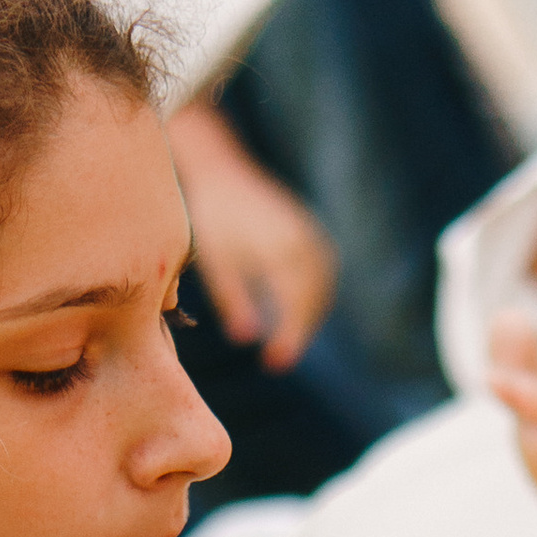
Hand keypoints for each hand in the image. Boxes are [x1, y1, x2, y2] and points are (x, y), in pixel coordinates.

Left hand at [170, 99, 337, 373]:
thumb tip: (245, 338)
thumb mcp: (215, 261)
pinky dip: (314, 297)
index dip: (287, 339)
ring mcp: (312, 235)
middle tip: (277, 360)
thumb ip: (231, 300)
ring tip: (286, 341)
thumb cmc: (212, 218)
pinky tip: (296, 312)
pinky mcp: (313, 231)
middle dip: (298, 333)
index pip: (294, 306)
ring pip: (322, 289)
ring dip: (308, 317)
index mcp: (281, 249)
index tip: (274, 364)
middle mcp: (303, 241)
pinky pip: (323, 274)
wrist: (222, 172)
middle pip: (312, 302)